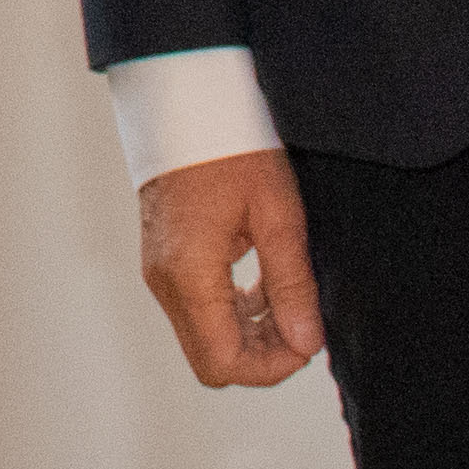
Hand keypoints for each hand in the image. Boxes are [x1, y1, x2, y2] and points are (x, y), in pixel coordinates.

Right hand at [136, 148, 322, 388]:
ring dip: (250, 333)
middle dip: (262, 355)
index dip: (272, 368)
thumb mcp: (277, 214)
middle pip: (212, 359)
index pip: (224, 363)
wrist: (185, 101)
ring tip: (288, 298)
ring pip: (204, 337)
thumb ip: (291, 284)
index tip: (308, 340)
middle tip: (302, 321)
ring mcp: (159, 271)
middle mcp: (166, 282)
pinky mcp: (164, 260)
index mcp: (189, 275)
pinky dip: (232, 311)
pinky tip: (262, 283)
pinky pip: (197, 309)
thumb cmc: (231, 147)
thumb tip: (308, 342)